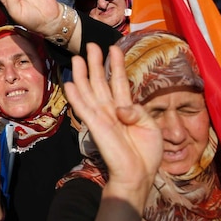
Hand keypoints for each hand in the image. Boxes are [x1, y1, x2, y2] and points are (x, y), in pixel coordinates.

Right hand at [63, 44, 161, 197]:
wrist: (139, 175)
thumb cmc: (146, 153)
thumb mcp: (151, 125)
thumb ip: (137, 111)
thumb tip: (121, 108)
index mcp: (126, 109)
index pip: (118, 81)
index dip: (116, 64)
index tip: (115, 47)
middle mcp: (111, 110)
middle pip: (100, 82)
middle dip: (96, 63)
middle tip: (91, 45)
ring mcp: (102, 117)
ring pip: (89, 91)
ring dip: (82, 75)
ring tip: (77, 58)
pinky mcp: (96, 127)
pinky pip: (84, 109)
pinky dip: (76, 96)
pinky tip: (69, 84)